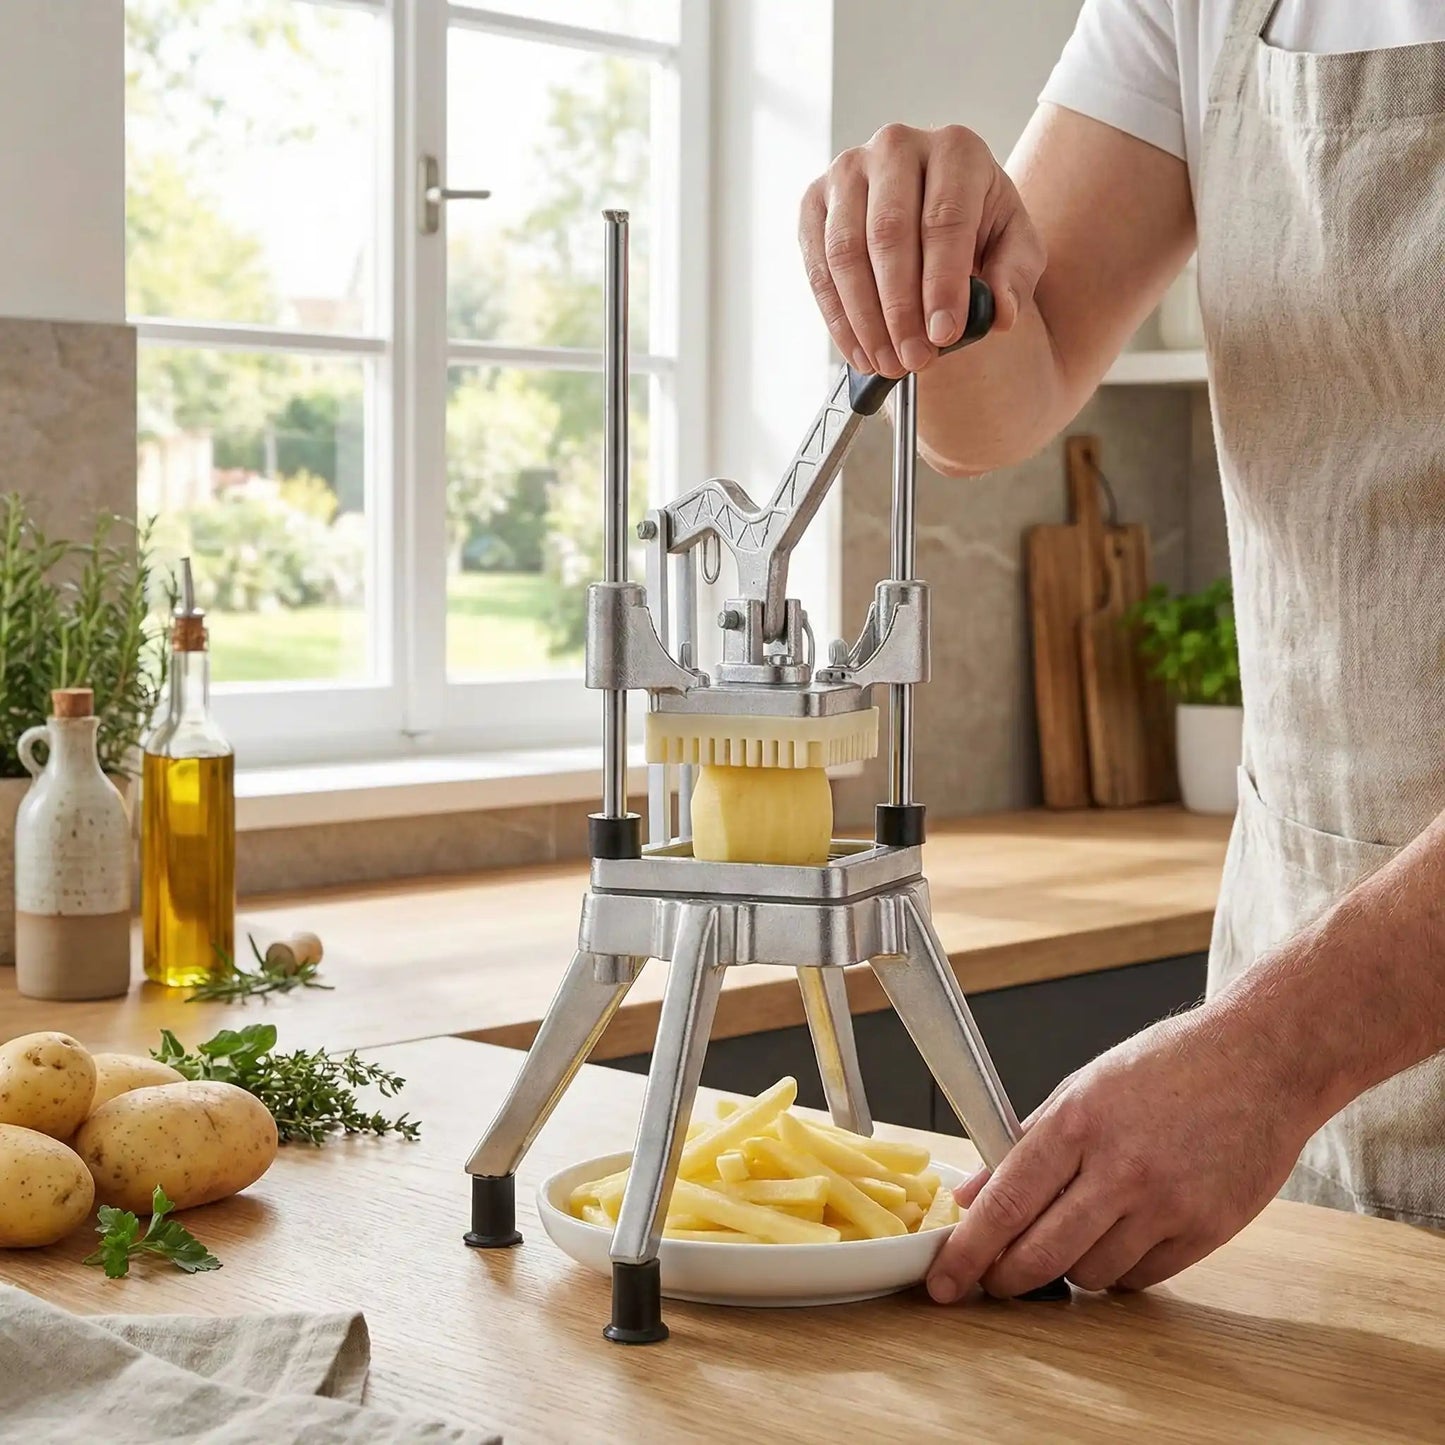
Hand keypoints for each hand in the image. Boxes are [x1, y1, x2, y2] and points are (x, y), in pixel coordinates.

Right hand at [798, 123, 1045, 378]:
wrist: (936, 211)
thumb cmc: (978, 225)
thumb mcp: (1015, 247)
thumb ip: (1015, 277)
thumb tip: (1001, 314)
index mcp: (955, 149)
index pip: (944, 218)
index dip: (942, 283)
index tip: (944, 335)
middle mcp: (896, 146)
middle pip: (889, 233)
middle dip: (900, 308)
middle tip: (914, 359)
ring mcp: (847, 171)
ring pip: (846, 251)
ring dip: (865, 319)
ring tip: (887, 363)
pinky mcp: (815, 201)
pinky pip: (817, 266)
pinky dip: (837, 317)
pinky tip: (860, 351)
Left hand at [926, 1007, 1317, 1302]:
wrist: (1262, 1061)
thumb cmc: (1169, 1066)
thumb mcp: (1082, 1087)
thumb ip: (1024, 1144)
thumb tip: (972, 1194)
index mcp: (1079, 1121)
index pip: (1005, 1204)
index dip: (968, 1251)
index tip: (942, 1279)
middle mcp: (1120, 1167)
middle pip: (1041, 1254)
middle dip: (1004, 1279)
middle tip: (991, 1282)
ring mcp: (1168, 1203)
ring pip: (1090, 1275)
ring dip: (1066, 1272)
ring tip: (1068, 1240)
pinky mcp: (1207, 1230)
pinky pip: (1141, 1278)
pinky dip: (1117, 1270)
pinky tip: (1116, 1240)